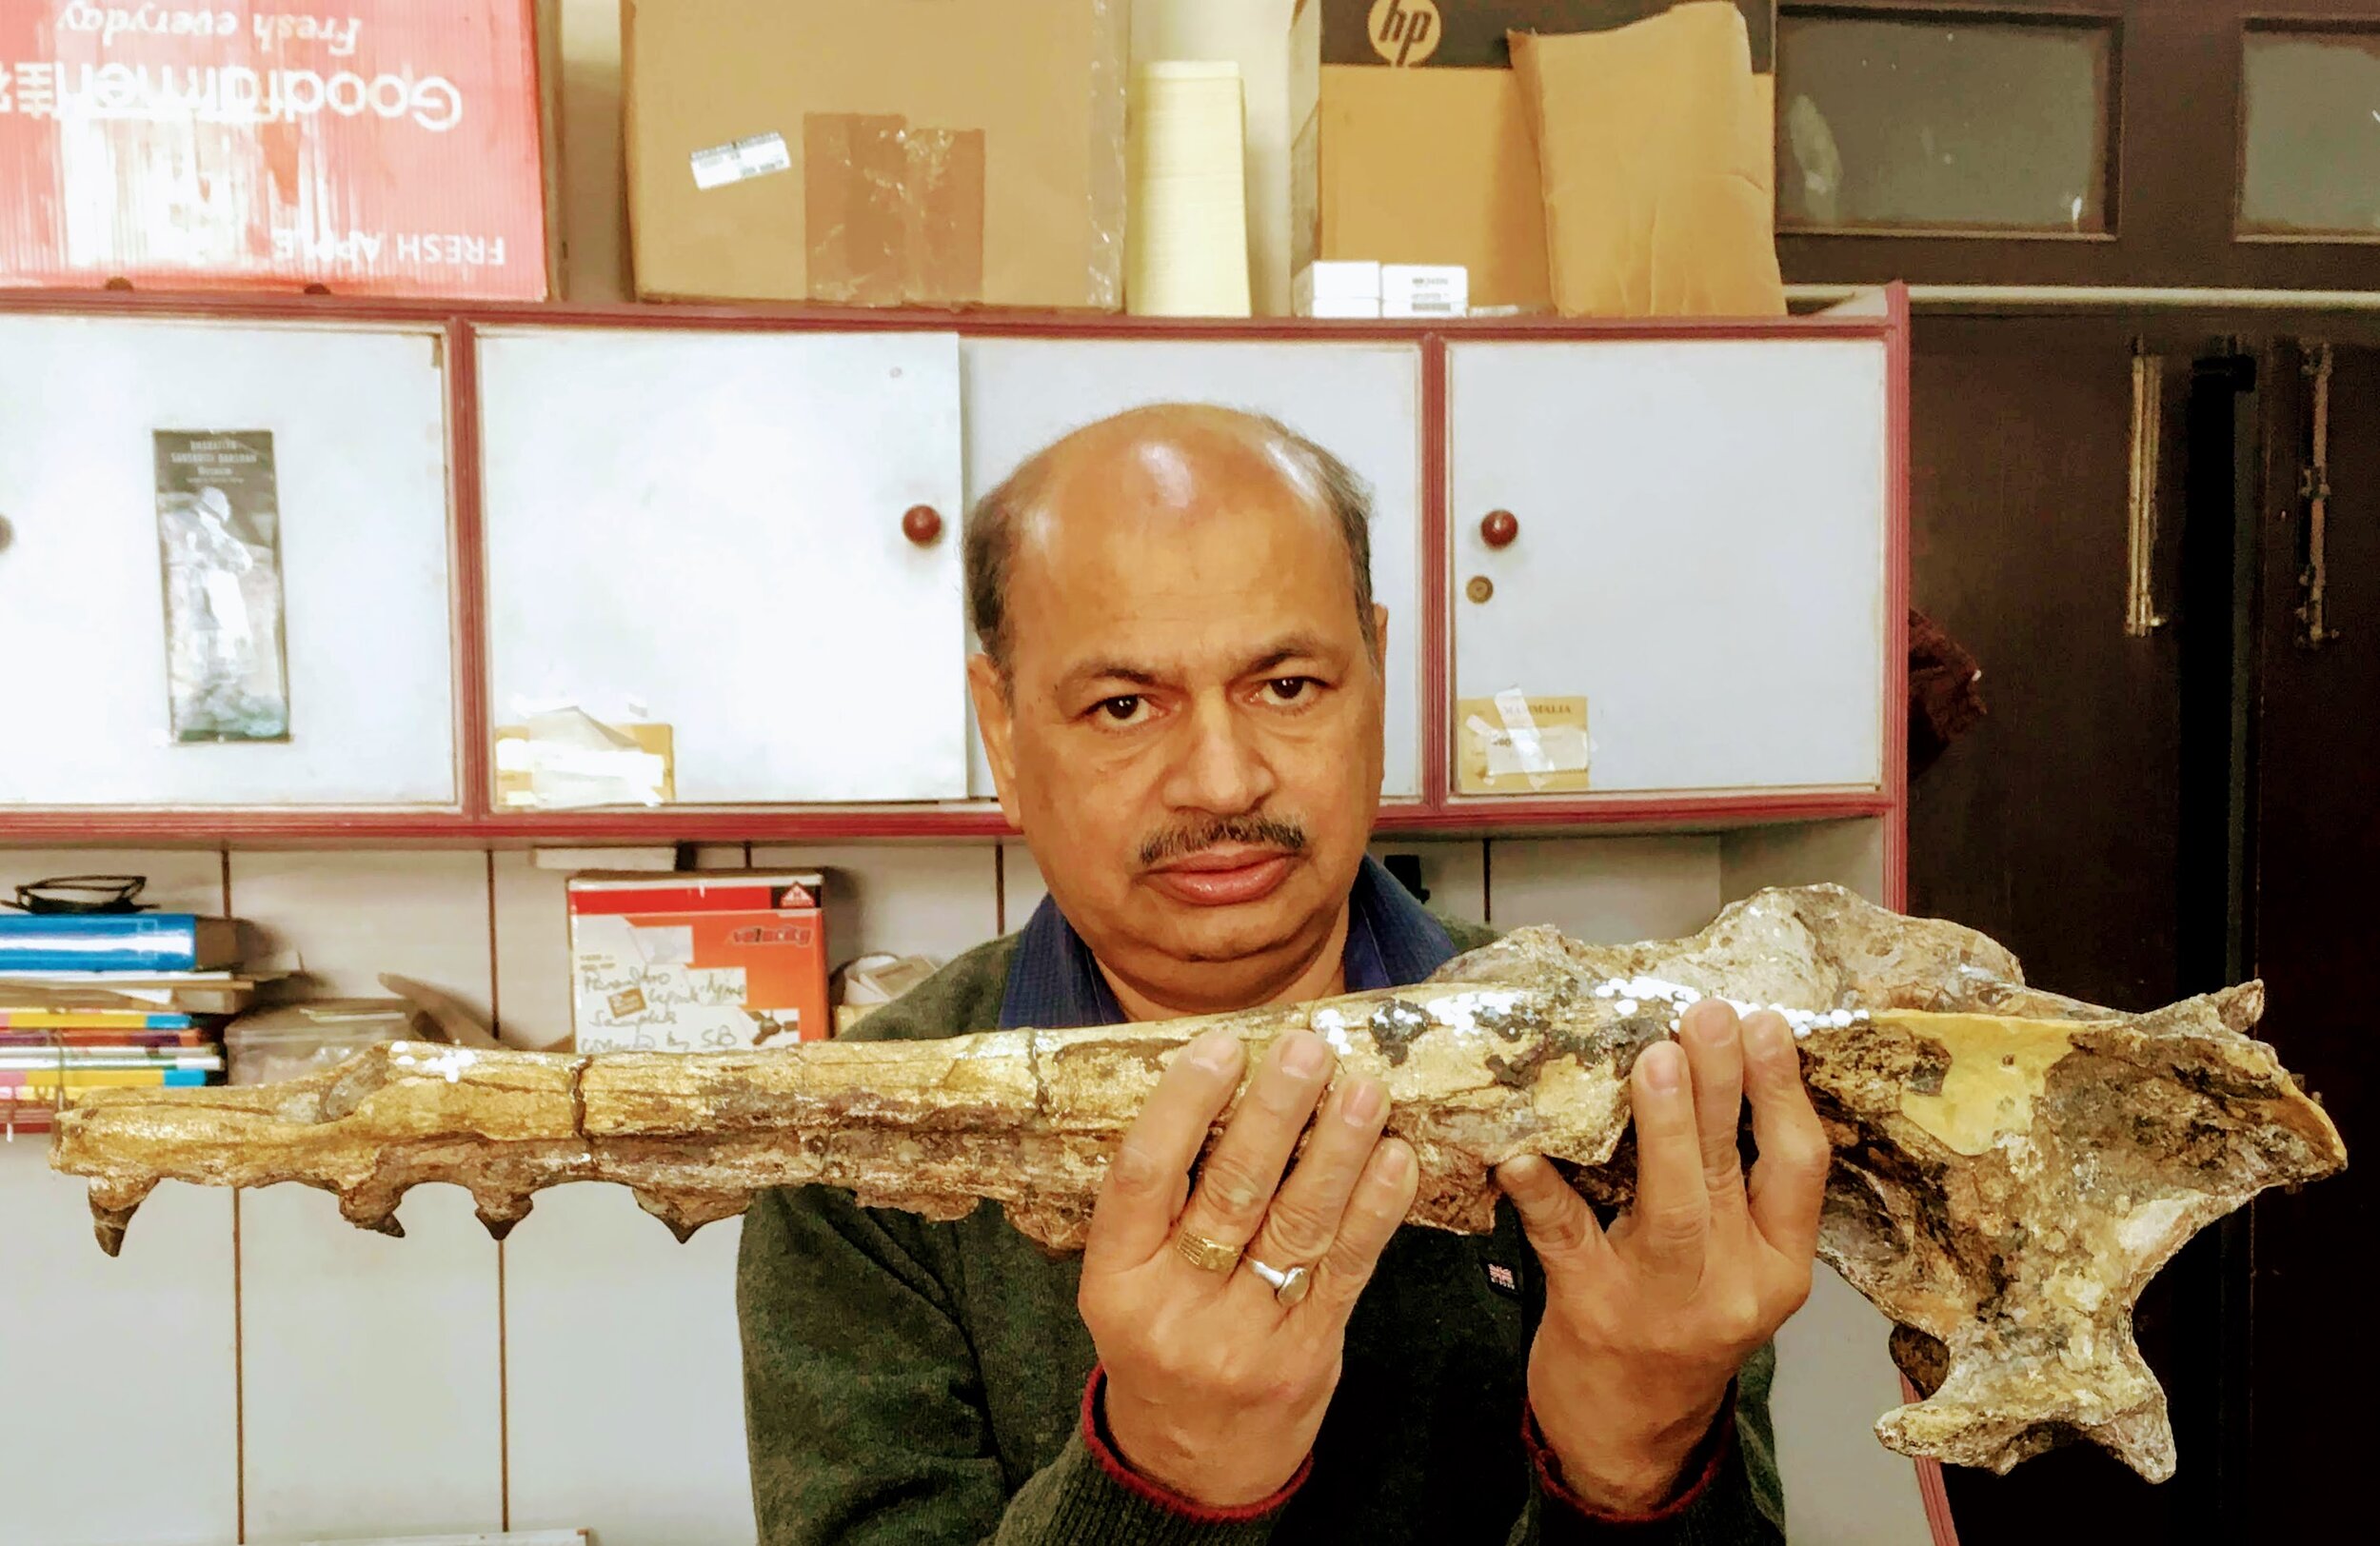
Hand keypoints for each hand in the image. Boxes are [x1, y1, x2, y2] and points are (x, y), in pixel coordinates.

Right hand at [1080, 1026, 1417, 1506]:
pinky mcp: (1306, 1355)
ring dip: (1338, 1149)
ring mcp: (1243, 1336)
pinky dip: (1375, 1208)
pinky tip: (1395, 1159)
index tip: (1223, 1045)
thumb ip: (1164, 1203)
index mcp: (1115, 1277)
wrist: (1189, 1461)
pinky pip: (1346, 1269)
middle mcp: (1176, 1306)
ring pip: (1297, 1225)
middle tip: (1309, 1049)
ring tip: (1364, 1088)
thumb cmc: (1159, 1338)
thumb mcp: (1127, 1280)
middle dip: (1276, 1112)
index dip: (1183, 1104)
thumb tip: (1229, 1083)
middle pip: (1230, 1191)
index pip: (1143, 1174)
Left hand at [1498, 1002, 1827, 1511]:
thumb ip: (1737, 1188)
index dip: (1784, 1093)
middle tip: (1710, 1013)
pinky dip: (1542, 1191)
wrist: (1630, 1434)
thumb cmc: (1682, 1322)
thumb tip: (1714, 1064)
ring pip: (1668, 1205)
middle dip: (1723, 1086)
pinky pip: (1566, 1238)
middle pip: (1732, 1171)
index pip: (1800, 1169)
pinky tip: (1520, 1150)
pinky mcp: (1590, 1308)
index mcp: (1780, 1265)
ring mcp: (1661, 1300)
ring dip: (1663, 1128)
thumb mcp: (1737, 1266)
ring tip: (1653, 1058)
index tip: (1767, 1023)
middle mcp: (1732, 1283)